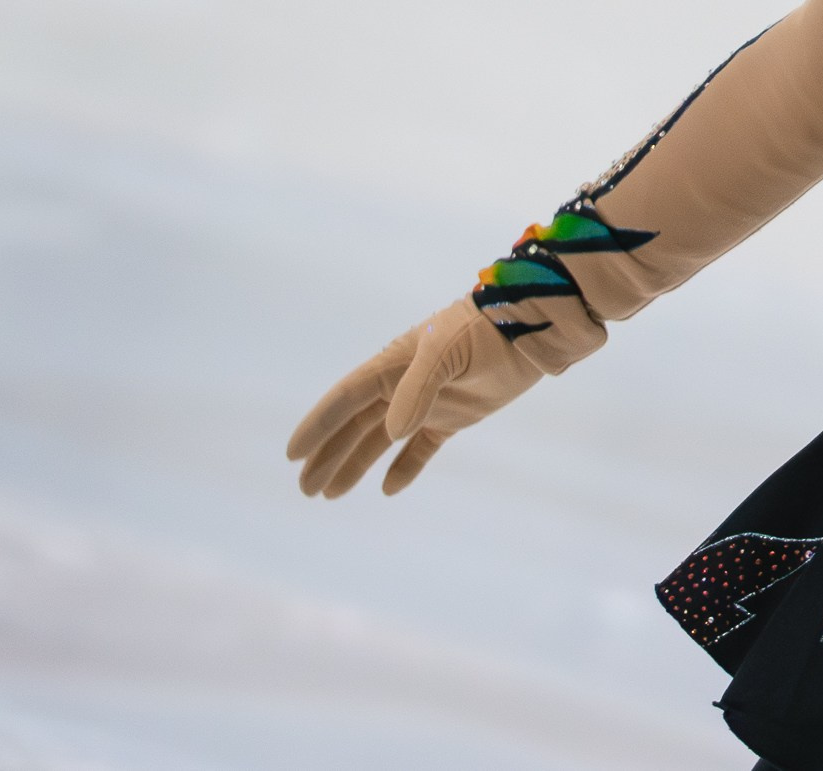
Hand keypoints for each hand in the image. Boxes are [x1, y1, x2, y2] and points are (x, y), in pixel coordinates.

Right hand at [286, 298, 541, 496]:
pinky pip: (423, 448)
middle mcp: (403, 385)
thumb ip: (418, 390)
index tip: (292, 454)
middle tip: (305, 488)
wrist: (530, 329)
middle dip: (329, 455)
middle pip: (356, 425)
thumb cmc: (483, 331)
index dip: (318, 426)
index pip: (345, 399)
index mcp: (392, 365)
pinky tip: (388, 489)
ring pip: (383, 439)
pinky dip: (406, 467)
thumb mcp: (445, 352)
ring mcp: (429, 402)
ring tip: (330, 494)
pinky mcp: (457, 416)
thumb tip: (391, 433)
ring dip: (356, 464)